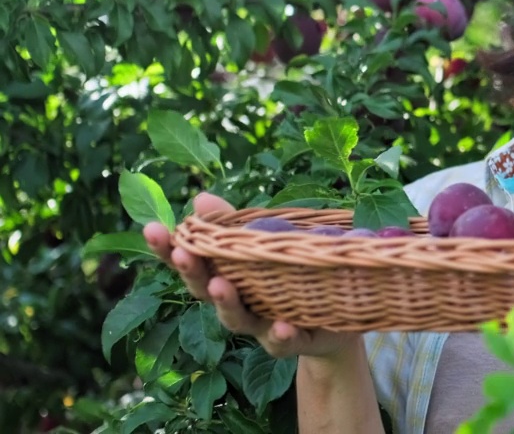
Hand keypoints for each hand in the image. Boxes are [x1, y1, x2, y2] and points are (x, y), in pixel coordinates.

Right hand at [143, 192, 359, 360]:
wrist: (336, 319)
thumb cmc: (290, 276)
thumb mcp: (266, 247)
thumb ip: (234, 226)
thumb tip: (200, 198)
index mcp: (227, 277)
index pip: (191, 262)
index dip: (168, 249)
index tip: (152, 229)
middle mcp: (238, 304)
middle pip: (206, 291)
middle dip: (192, 272)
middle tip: (183, 254)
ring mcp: (263, 325)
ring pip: (239, 320)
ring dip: (226, 303)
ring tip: (220, 285)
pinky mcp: (295, 341)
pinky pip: (284, 342)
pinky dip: (280, 335)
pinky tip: (281, 326)